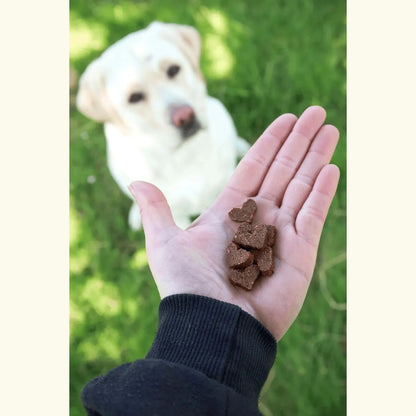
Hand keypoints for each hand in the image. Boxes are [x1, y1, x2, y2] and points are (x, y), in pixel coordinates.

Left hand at [128, 106, 339, 341]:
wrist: (212, 327)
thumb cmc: (187, 287)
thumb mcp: (165, 242)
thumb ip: (157, 210)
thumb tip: (136, 182)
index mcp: (229, 213)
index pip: (254, 167)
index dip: (270, 142)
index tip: (286, 119)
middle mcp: (258, 219)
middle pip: (282, 170)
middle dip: (299, 141)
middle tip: (316, 111)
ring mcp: (281, 234)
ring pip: (302, 185)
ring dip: (316, 156)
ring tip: (329, 128)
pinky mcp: (300, 253)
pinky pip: (313, 214)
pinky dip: (322, 191)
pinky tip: (330, 167)